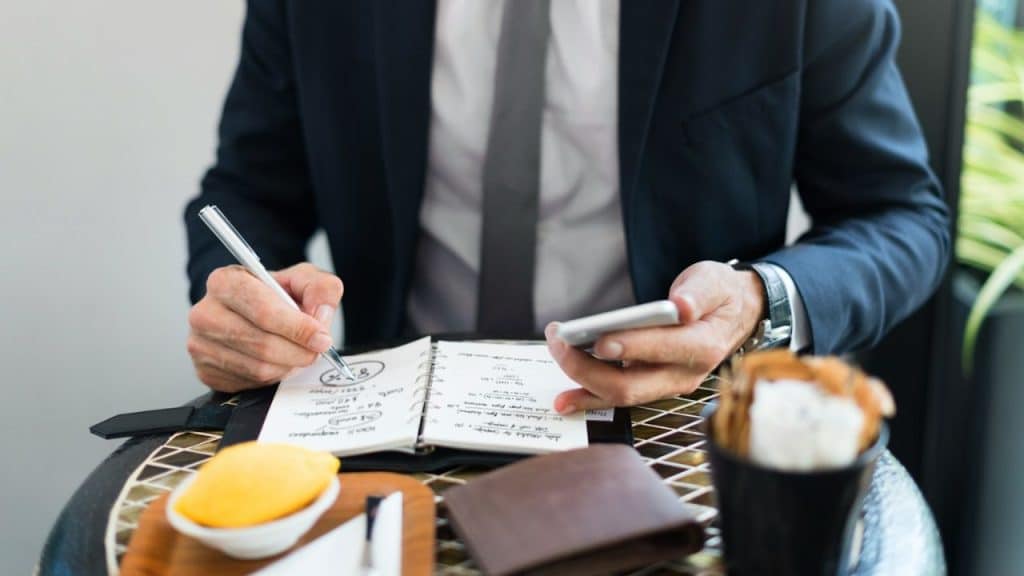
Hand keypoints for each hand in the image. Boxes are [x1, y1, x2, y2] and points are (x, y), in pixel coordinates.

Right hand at [187, 262, 343, 392]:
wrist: (252, 312)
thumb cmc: (274, 295)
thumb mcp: (302, 279)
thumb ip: (321, 288)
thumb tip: (320, 315)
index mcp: (225, 282)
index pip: (263, 311)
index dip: (297, 328)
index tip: (322, 338)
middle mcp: (205, 313)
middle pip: (262, 343)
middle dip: (298, 351)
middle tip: (317, 349)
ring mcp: (200, 345)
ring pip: (258, 368)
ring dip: (288, 365)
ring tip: (296, 352)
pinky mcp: (205, 372)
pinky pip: (249, 383)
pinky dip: (273, 376)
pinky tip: (277, 361)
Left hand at [545, 261, 765, 412]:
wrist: (732, 316)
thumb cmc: (718, 296)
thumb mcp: (714, 281)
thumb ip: (699, 292)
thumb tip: (681, 306)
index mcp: (703, 345)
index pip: (665, 350)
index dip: (632, 347)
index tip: (599, 339)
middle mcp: (684, 374)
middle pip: (632, 385)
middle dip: (588, 368)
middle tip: (559, 343)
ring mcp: (666, 384)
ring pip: (620, 396)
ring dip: (582, 383)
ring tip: (554, 362)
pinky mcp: (651, 386)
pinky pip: (617, 397)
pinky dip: (589, 398)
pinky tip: (564, 398)